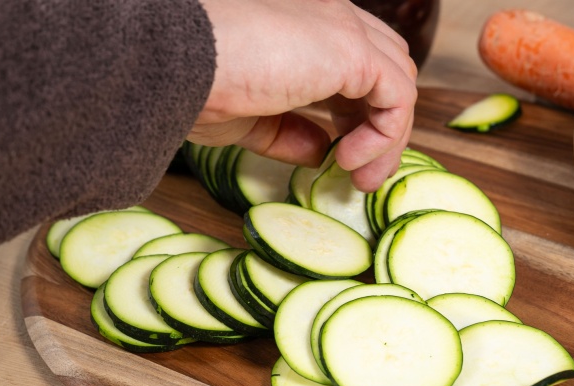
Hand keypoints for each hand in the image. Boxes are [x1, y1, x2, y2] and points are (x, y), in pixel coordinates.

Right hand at [189, 0, 417, 191]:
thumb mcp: (249, 118)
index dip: (360, 111)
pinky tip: (348, 160)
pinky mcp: (352, 49)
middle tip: (362, 173)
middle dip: (381, 124)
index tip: (346, 155)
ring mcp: (344, 29)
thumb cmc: (194, 82)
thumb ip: (289, 131)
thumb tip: (320, 153)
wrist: (174, 63)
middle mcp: (330, 18)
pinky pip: (398, 97)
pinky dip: (385, 135)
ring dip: (388, 137)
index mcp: (306, 26)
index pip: (358, 62)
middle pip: (388, 69)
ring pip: (399, 82)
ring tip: (359, 179)